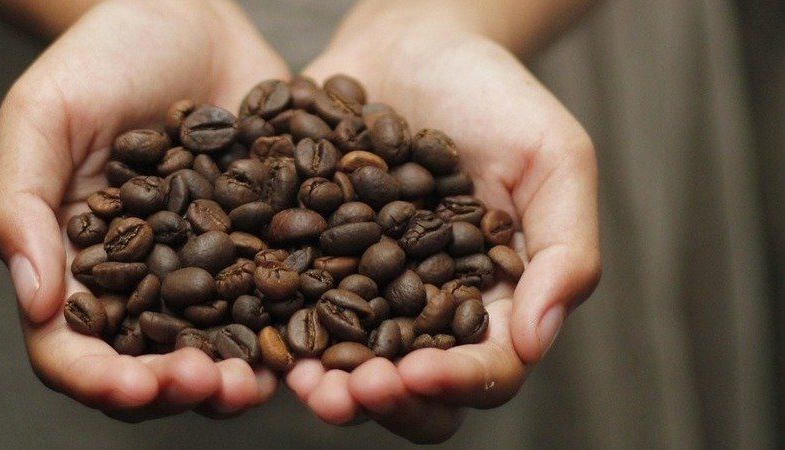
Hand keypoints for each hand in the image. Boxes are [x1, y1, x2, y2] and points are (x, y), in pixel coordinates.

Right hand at [0, 0, 289, 420]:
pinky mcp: (265, 249)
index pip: (71, 349)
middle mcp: (142, 284)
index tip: (132, 388)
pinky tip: (316, 342)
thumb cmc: (101, 57)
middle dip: (176, 390)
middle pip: (148, 368)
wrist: (186, 15)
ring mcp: (207, 272)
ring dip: (238, 379)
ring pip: (218, 351)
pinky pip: (280, 304)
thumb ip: (20, 201)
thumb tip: (35, 301)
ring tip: (261, 380)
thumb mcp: (43, 115)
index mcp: (74, 266)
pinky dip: (294, 333)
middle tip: (211, 385)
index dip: (96, 379)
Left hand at [287, 13, 600, 443]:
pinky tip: (256, 328)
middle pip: (411, 387)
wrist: (414, 42)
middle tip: (350, 393)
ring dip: (326, 383)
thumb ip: (564, 249)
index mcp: (492, 299)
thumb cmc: (495, 96)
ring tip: (302, 381)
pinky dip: (276, 327)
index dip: (457, 382)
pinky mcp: (310, 260)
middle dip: (383, 400)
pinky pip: (291, 307)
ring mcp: (363, 289)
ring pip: (347, 363)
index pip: (486, 368)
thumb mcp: (553, 159)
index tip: (421, 373)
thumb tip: (534, 341)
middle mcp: (425, 308)